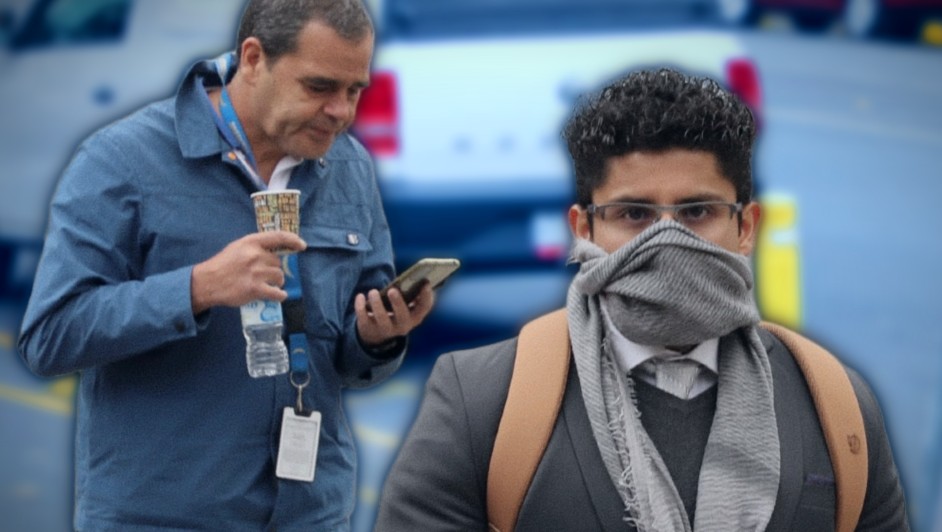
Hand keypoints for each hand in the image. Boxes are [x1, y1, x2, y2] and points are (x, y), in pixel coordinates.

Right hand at [190, 231, 306, 313]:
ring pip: (280, 277)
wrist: (207, 282)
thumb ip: (256, 247)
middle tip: (264, 275)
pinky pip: (277, 293)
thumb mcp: (238, 247)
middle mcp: (255, 255)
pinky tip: (277, 295)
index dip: (293, 240)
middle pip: (278, 263)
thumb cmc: (223, 265)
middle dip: (274, 270)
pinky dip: (280, 295)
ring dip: (277, 282)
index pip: (279, 237)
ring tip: (266, 285)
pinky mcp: (255, 289)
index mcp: (251, 242)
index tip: (302, 246)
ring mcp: (256, 273)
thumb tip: (276, 251)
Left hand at [354, 283, 435, 347]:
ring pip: (382, 319)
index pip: (424, 308)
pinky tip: (360, 296)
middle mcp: (403, 326)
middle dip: (398, 303)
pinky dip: (360, 307)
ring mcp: (386, 329)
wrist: (377, 333)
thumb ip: (410, 294)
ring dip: (377, 304)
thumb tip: (412, 277)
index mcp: (415, 317)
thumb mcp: (405, 305)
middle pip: (403, 316)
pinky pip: (364, 319)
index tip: (425, 282)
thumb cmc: (394, 311)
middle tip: (392, 290)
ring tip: (373, 292)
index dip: (426, 296)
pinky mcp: (369, 329)